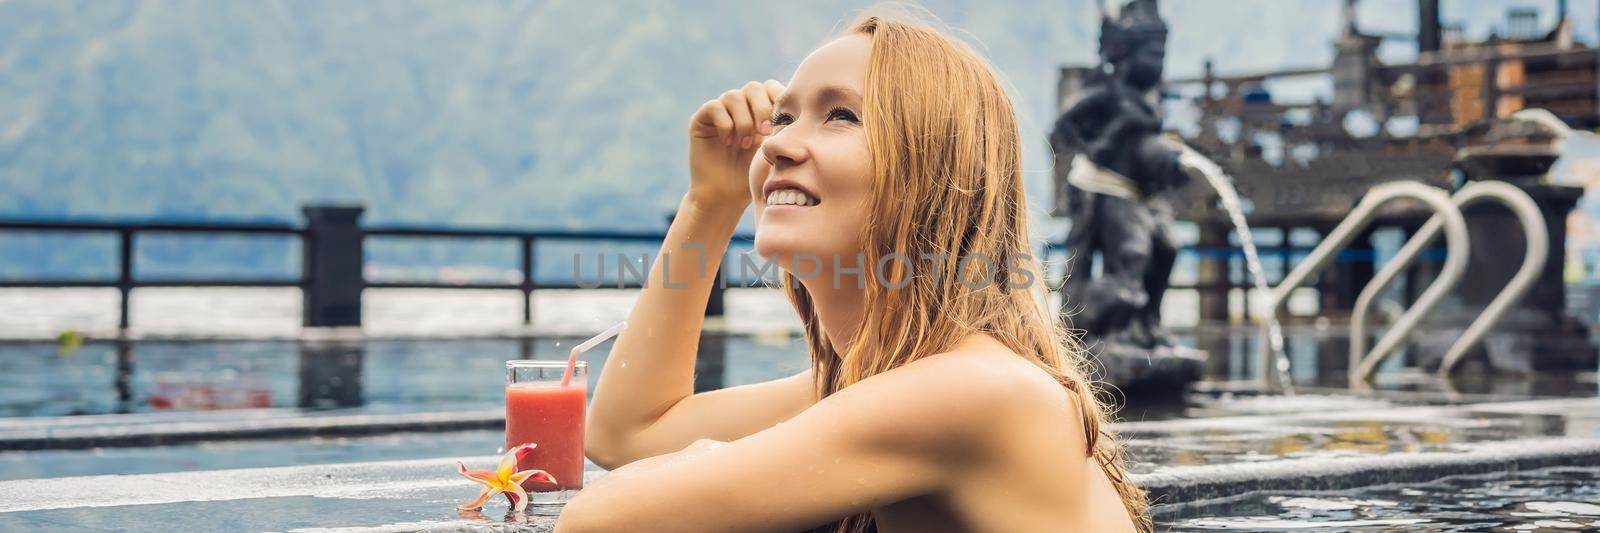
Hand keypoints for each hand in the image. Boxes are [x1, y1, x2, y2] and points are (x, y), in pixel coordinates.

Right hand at [688, 80, 784, 212]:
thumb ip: (783, 128)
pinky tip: (728, 143)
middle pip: (754, 88)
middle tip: (765, 133)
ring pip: (734, 96)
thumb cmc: (753, 176)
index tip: (783, 121)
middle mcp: (739, 107)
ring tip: (746, 144)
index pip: (770, 87)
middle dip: (762, 109)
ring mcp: (720, 112)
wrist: (726, 196)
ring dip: (744, 121)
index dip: (778, 98)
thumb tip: (798, 109)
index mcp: (759, 110)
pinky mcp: (701, 120)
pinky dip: (725, 124)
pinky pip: (714, 107)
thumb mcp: (775, 151)